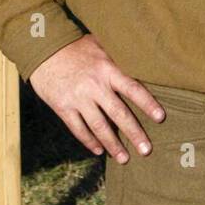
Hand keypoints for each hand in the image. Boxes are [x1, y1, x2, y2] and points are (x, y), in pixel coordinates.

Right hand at [28, 34, 164, 162]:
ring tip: (124, 158)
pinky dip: (89, 141)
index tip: (160, 118)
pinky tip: (98, 150)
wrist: (43, 49)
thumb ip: (118, 58)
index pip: (133, 88)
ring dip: (113, 144)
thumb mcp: (101, 45)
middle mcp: (95, 86)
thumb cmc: (76, 46)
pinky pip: (78, 129)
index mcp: (108, 69)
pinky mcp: (63, 107)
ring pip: (99, 126)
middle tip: (146, 150)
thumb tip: (142, 60)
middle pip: (119, 114)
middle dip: (134, 133)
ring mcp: (78, 98)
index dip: (147, 104)